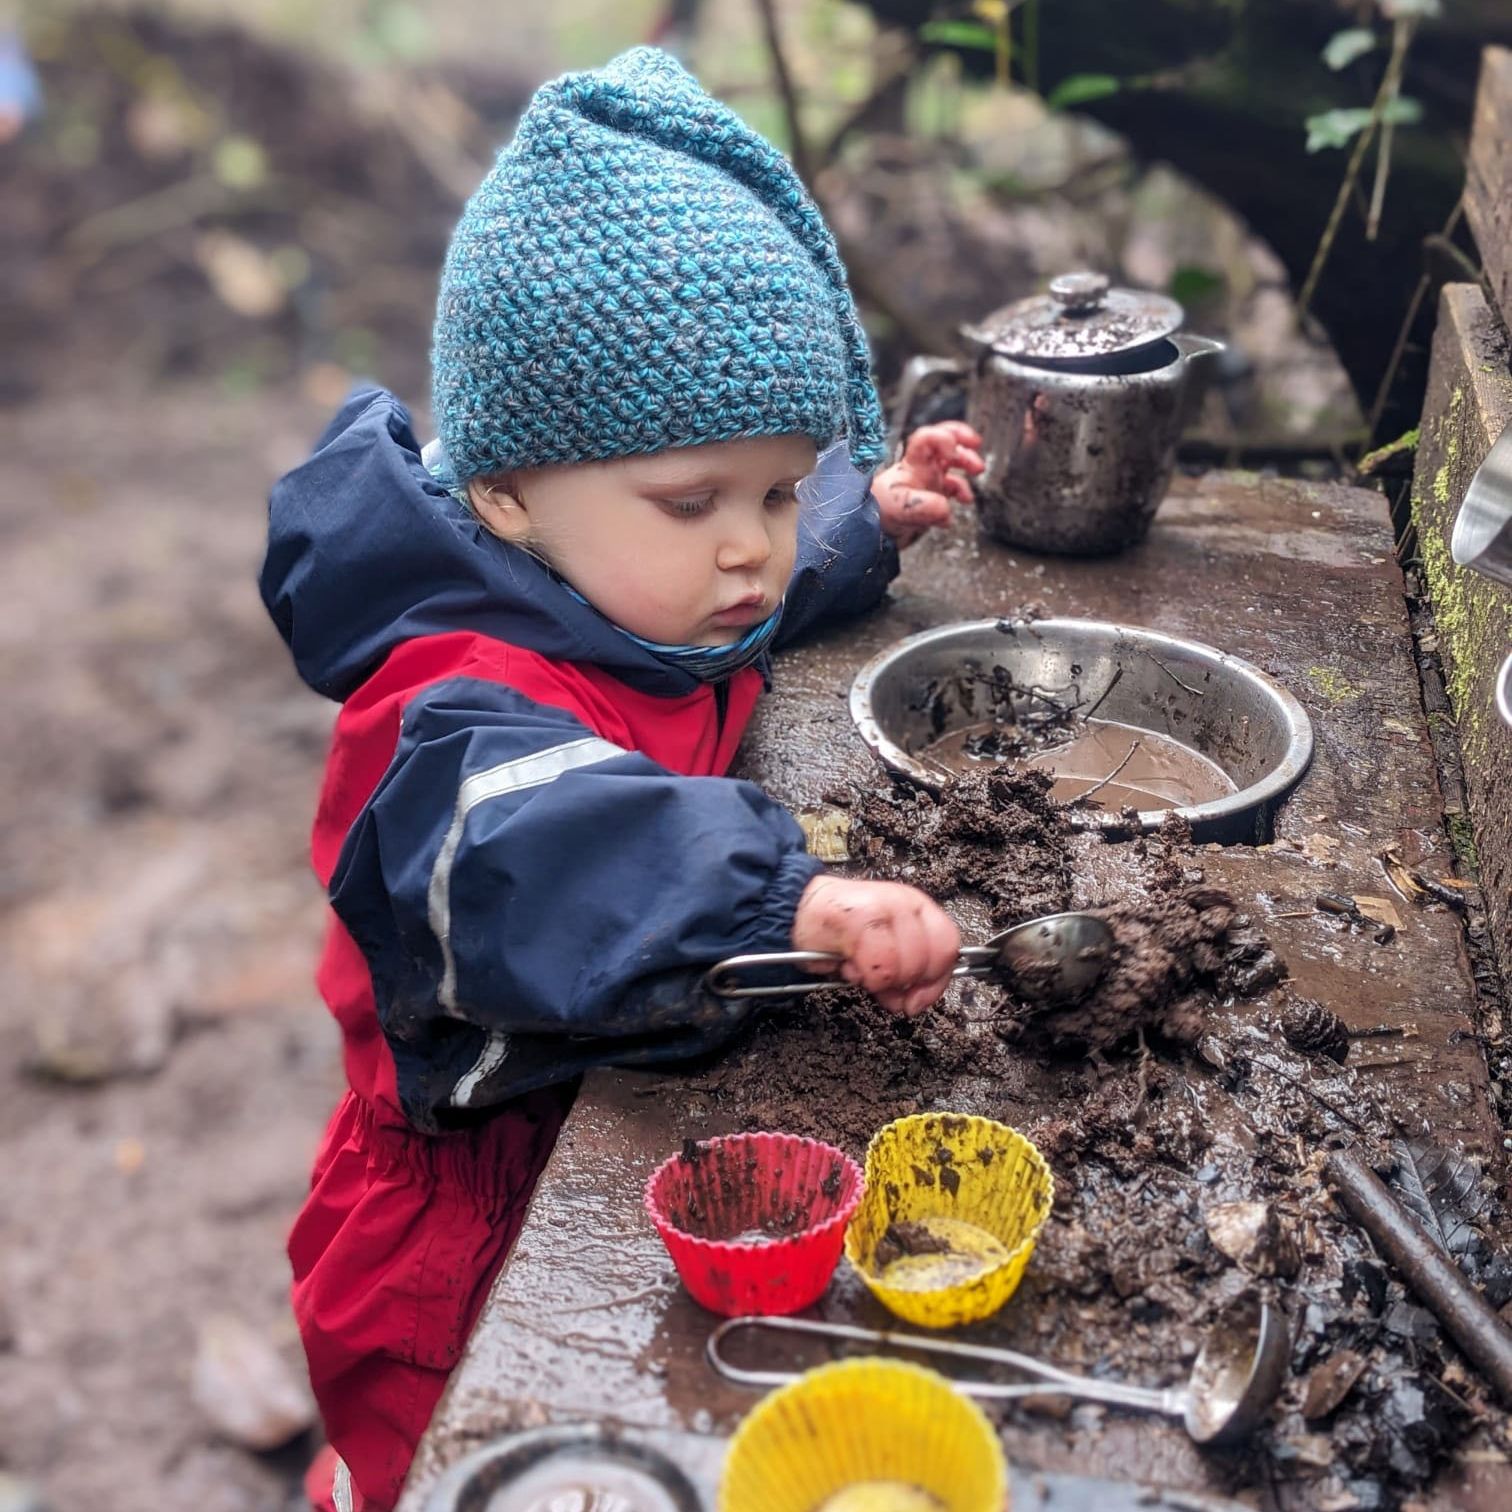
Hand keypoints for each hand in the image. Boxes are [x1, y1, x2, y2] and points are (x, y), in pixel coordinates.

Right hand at [791, 874, 960, 1017]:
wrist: (797, 911)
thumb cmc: (839, 931)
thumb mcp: (883, 952)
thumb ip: (906, 974)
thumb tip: (914, 1002)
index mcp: (919, 909)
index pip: (947, 947)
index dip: (935, 980)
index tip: (916, 998)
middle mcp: (906, 903)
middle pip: (928, 961)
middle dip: (904, 983)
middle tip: (880, 982)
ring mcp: (885, 907)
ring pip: (905, 965)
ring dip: (880, 980)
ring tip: (860, 969)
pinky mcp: (860, 917)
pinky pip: (879, 965)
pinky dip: (863, 975)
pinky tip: (849, 965)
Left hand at [872, 421, 983, 547]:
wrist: (872, 533)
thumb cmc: (879, 512)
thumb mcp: (900, 508)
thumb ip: (924, 506)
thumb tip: (946, 509)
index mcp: (912, 463)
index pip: (928, 438)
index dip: (944, 438)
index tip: (954, 451)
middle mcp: (922, 468)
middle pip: (945, 443)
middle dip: (963, 445)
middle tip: (976, 453)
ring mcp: (928, 481)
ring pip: (952, 463)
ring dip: (967, 464)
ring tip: (977, 471)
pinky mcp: (933, 497)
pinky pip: (953, 488)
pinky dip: (961, 493)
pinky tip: (961, 504)